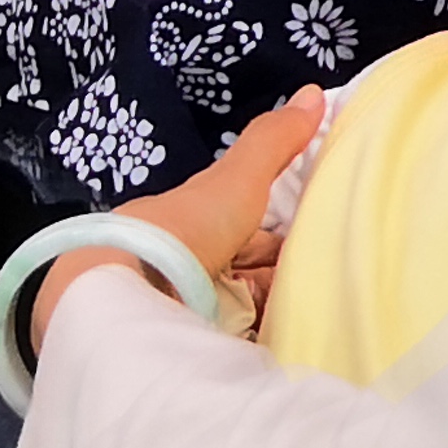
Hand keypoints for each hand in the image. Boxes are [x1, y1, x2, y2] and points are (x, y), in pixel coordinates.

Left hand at [30, 86, 324, 362]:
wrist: (120, 300)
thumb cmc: (178, 232)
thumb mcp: (234, 181)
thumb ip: (272, 143)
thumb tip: (315, 92)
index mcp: (188, 224)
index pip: (244, 233)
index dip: (281, 238)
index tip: (322, 246)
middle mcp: (180, 268)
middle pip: (242, 277)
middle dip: (277, 282)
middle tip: (327, 289)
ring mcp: (176, 313)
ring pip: (235, 316)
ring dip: (267, 319)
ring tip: (314, 326)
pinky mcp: (178, 354)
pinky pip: (225, 350)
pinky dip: (252, 350)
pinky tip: (281, 355)